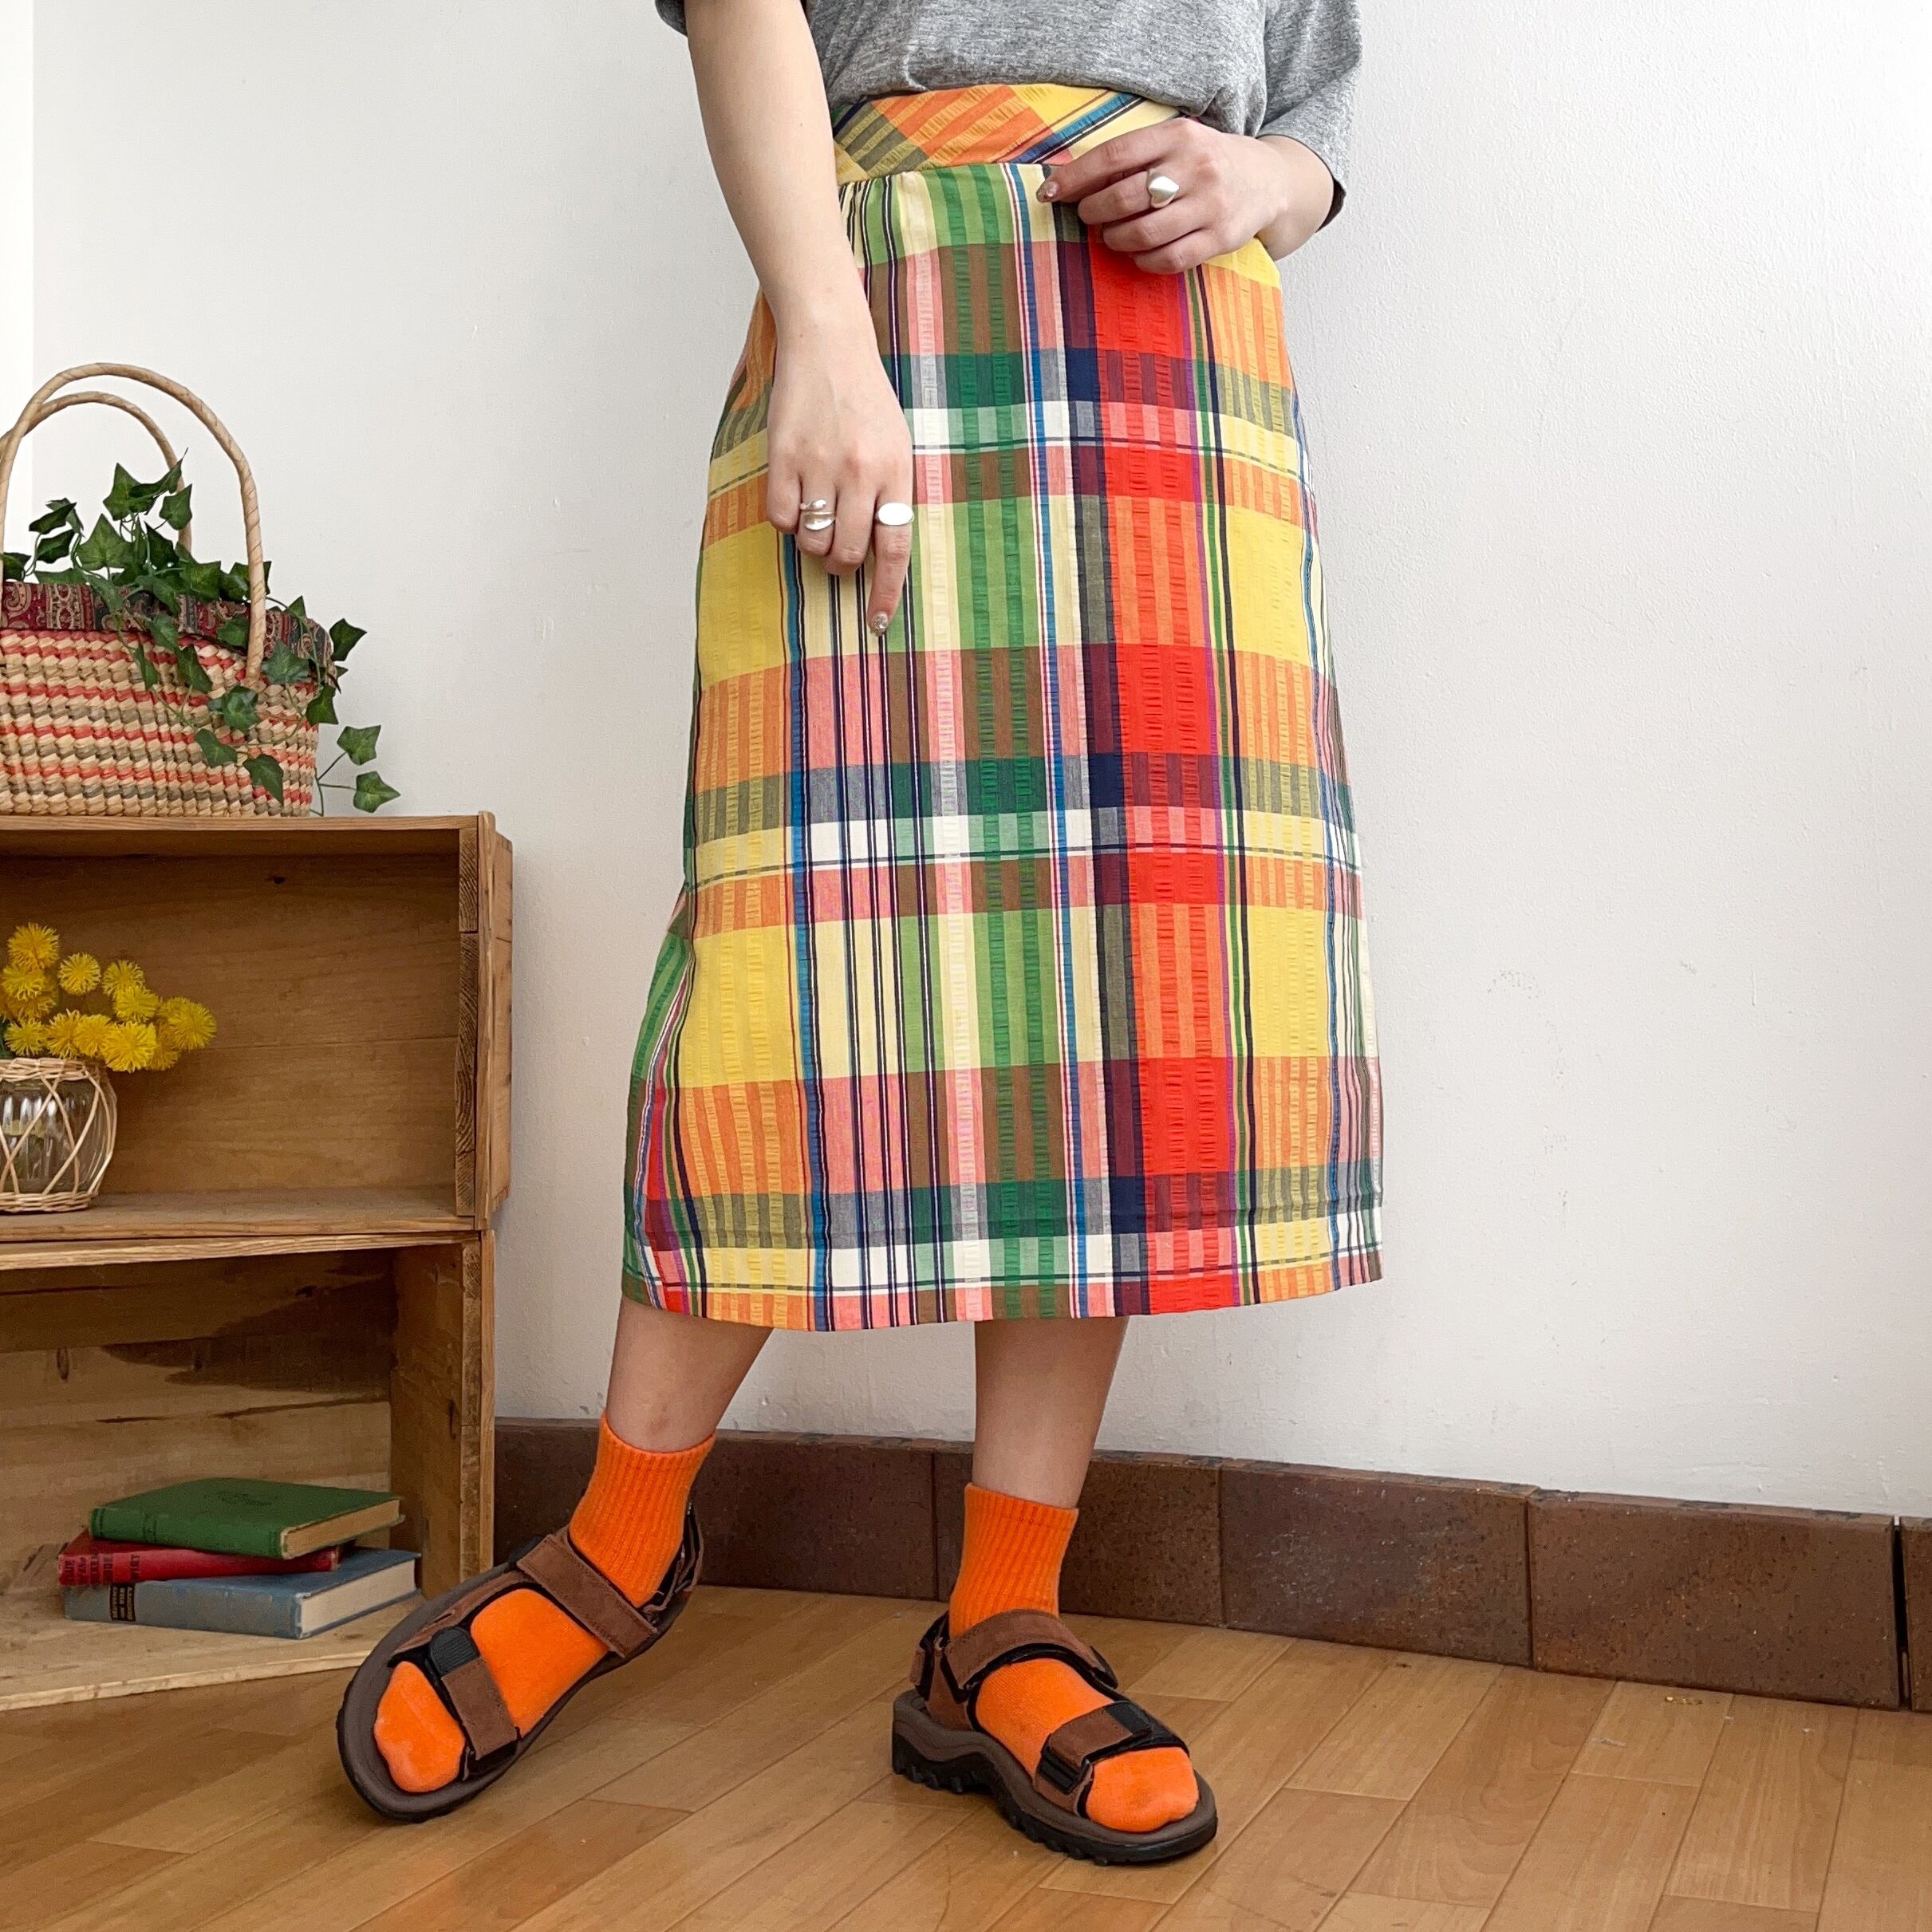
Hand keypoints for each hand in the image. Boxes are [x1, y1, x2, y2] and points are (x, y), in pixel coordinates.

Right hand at [765, 307, 914, 631]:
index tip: (877, 622)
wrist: (829, 345)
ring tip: (817, 516)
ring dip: (813, 543)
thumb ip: (890, 497)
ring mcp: (820, 464)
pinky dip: (785, 519)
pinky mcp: (783, 456)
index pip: (894, 549)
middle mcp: (860, 472)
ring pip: (812, 541)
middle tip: (837, 552)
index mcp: (895, 473)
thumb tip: (878, 557)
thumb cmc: (866, 402)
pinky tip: (793, 496)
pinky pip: (780, 518)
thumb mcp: (896, 447)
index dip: (884, 592)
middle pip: (848, 554)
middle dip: (840, 565)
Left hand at [1039, 122, 1335, 271]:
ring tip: (1113, 236)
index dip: (1077, 176)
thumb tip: (1075, 181)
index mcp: (1178, 136)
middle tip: (1089, 217)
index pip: (1115, 155)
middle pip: (1125, 196)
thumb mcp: (1177, 142)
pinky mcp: (1220, 238)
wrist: (1268, 180)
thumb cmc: (1206, 162)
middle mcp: (1196, 167)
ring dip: (1116, 239)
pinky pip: (1168, 259)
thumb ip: (1136, 157)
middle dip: (1095, 211)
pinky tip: (1139, 254)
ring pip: (1144, 233)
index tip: (1051, 192)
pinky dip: (1144, 261)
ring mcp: (1210, 205)